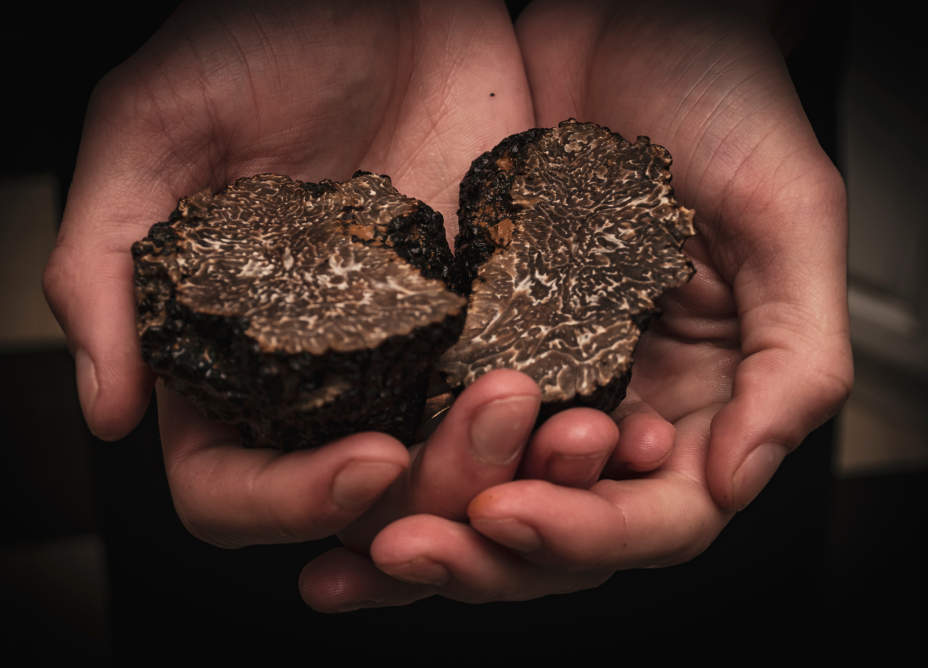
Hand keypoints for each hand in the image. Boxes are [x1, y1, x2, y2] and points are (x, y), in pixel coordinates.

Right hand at [42, 0, 537, 545]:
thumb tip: (107, 411)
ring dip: (502, 467)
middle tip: (491, 418)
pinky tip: (594, 414)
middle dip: (428, 493)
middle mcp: (322, 376)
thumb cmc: (259, 39)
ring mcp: (412, 351)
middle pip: (361, 502)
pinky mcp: (490, 315)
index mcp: (229, 358)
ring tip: (542, 411)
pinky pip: (528, 395)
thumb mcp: (153, 132)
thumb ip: (104, 267)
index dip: (289, 503)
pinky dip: (557, 421)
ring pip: (452, 469)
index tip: (369, 460)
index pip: (233, 489)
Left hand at [301, 0, 852, 608]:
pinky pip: (431, 419)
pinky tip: (343, 482)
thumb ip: (795, 355)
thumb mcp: (786, 215)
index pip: (654, 514)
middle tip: (408, 551)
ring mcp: (545, 378)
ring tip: (358, 545)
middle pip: (560, 526)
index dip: (586, 533)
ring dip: (427, 526)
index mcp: (703, 399)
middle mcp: (621, 405)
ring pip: (488, 492)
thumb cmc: (721, 99)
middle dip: (487, 553)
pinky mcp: (476, 340)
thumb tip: (739, 478)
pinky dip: (393, 460)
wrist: (629, 24)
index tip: (508, 512)